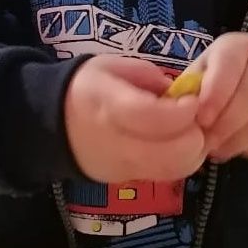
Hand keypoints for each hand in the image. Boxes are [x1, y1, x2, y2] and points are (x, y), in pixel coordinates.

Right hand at [65, 55, 206, 182]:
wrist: (52, 123)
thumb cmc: (87, 87)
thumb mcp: (113, 67)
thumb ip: (150, 78)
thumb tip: (181, 94)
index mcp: (109, 106)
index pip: (155, 118)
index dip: (183, 111)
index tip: (191, 100)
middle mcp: (116, 142)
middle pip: (174, 153)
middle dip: (195, 134)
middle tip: (194, 118)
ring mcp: (122, 167)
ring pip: (175, 170)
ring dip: (192, 151)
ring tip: (187, 131)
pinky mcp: (126, 181)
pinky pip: (165, 175)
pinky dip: (179, 161)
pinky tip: (174, 144)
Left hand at [195, 34, 247, 160]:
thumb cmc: (220, 75)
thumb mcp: (202, 73)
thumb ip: (190, 91)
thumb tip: (176, 116)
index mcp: (237, 46)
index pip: (229, 65)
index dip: (216, 94)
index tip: (202, 120)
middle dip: (226, 124)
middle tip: (208, 143)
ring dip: (239, 140)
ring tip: (218, 150)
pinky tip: (238, 148)